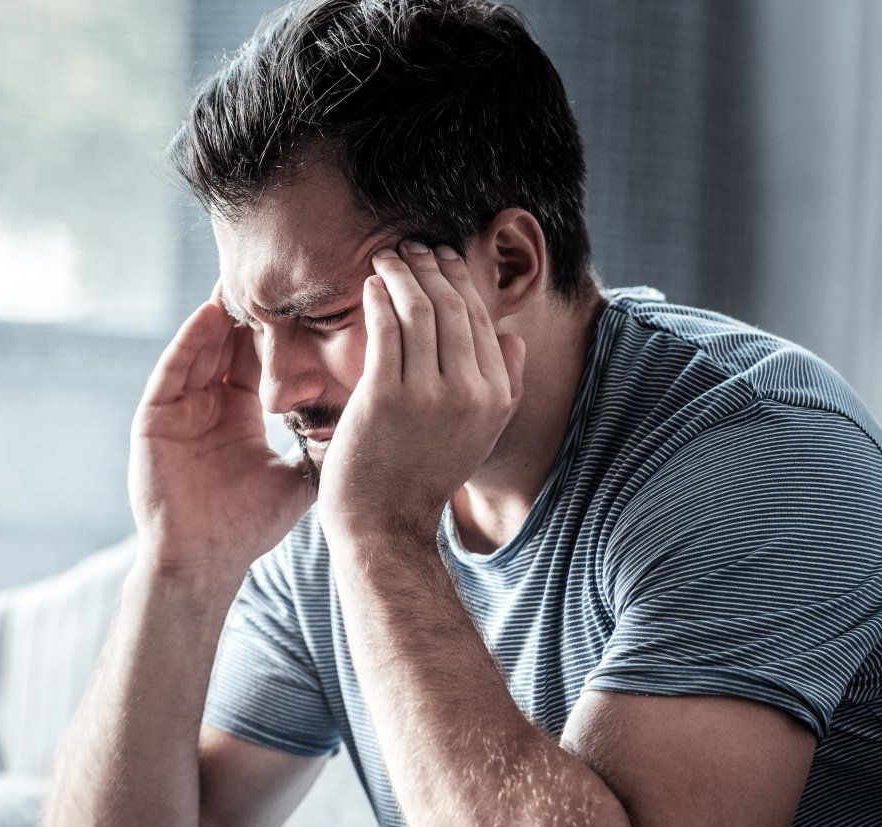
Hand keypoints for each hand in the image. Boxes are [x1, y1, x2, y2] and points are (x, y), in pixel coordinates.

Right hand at [127, 277, 312, 585]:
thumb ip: (324, 448)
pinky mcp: (154, 416)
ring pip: (202, 348)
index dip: (284, 331)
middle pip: (231, 344)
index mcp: (242, 415)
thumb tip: (372, 424)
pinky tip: (210, 314)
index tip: (312, 300)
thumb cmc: (248, 528)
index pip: (263, 360)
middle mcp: (210, 404)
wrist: (204, 561)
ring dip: (222, 314)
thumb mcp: (297, 480)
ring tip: (245, 277)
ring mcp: (180, 407)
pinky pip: (173, 368)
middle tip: (278, 271)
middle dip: (253, 309)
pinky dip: (190, 340)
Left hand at [315, 241, 526, 541]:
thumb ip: (502, 384)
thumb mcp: (479, 434)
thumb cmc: (422, 476)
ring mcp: (428, 395)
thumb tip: (511, 335)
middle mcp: (470, 394)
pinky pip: (386, 330)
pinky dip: (379, 300)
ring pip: (420, 312)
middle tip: (410, 247)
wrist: (384, 523)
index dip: (460, 281)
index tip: (441, 259)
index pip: (481, 321)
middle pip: (453, 309)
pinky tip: (371, 285)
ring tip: (386, 258)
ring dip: (402, 274)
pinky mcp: (386, 397)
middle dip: (431, 268)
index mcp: (496, 398)